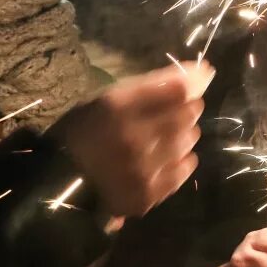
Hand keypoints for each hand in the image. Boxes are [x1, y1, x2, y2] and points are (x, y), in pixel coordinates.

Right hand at [48, 62, 210, 216]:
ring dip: (184, 135)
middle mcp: (131, 137)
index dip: (188, 87)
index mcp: (116, 106)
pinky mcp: (147, 194)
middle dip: (186, 110)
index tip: (186, 89)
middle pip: (186, 114)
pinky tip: (164, 158)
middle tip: (172, 114)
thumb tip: (204, 72)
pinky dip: (181, 161)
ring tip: (162, 138)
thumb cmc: (86, 131)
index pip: (177, 90)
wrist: (63, 183)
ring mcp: (140, 168)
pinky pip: (184, 170)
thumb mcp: (110, 97)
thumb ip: (156, 83)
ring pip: (187, 141)